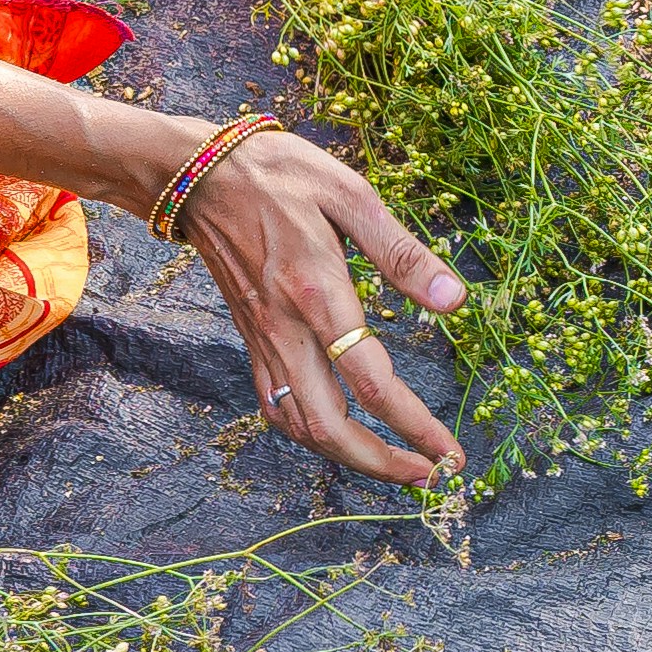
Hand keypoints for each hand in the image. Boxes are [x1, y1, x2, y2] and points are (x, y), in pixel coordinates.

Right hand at [179, 125, 474, 484]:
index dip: (415, 426)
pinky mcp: (250, 339)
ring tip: (394, 464)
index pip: (371, 382)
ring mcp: (263, 339)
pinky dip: (310, 434)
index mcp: (317, 293)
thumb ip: (402, 252)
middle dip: (381, 464)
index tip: (449, 452)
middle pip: (328, 427)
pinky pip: (276, 406)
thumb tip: (455, 298)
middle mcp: (286, 329)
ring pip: (299, 425)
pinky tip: (338, 435)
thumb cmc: (279, 174)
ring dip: (347, 457)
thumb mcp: (350, 195)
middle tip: (429, 476)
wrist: (196, 175)